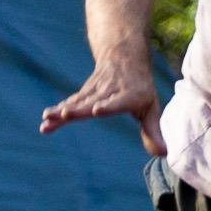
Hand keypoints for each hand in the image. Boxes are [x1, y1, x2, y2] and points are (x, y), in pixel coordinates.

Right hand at [39, 59, 164, 153]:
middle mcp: (110, 91)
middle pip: (92, 101)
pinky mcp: (84, 92)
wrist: (124, 57)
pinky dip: (58, 111)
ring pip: (77, 101)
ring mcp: (95, 90)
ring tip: (48, 119)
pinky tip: (46, 121)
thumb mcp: (150, 108)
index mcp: (129, 95)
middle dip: (78, 109)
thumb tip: (164, 154)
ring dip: (61, 111)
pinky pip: (70, 102)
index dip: (108, 105)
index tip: (97, 109)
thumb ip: (152, 131)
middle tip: (65, 115)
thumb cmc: (140, 89)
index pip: (118, 101)